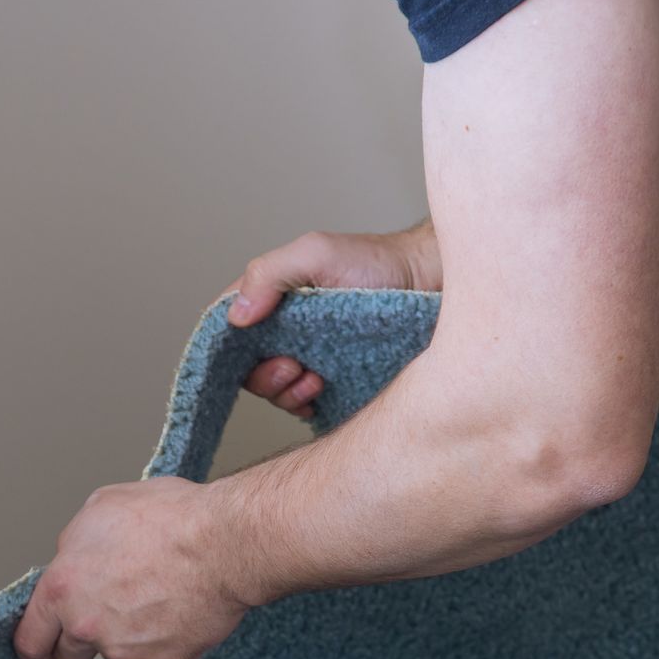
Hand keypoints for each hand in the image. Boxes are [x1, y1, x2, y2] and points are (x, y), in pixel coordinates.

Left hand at [13, 477, 253, 658]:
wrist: (224, 545)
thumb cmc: (170, 520)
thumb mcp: (102, 509)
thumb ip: (75, 543)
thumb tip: (73, 558)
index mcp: (63, 588)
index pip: (30, 637)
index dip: (33, 645)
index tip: (39, 649)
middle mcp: (87, 626)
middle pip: (70, 652)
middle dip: (81, 637)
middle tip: (108, 610)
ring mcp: (124, 650)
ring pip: (114, 652)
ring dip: (124, 634)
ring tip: (155, 594)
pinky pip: (151, 656)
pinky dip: (160, 638)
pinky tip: (176, 606)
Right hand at [222, 223, 440, 418]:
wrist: (431, 286)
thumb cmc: (378, 262)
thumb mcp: (317, 253)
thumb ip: (270, 273)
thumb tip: (235, 316)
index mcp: (272, 298)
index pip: (228, 327)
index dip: (227, 347)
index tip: (252, 354)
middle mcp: (285, 329)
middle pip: (246, 367)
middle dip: (264, 376)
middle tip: (293, 368)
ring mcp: (307, 356)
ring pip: (273, 390)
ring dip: (286, 392)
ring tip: (315, 379)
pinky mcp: (331, 381)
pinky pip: (300, 405)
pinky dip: (303, 405)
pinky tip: (323, 392)